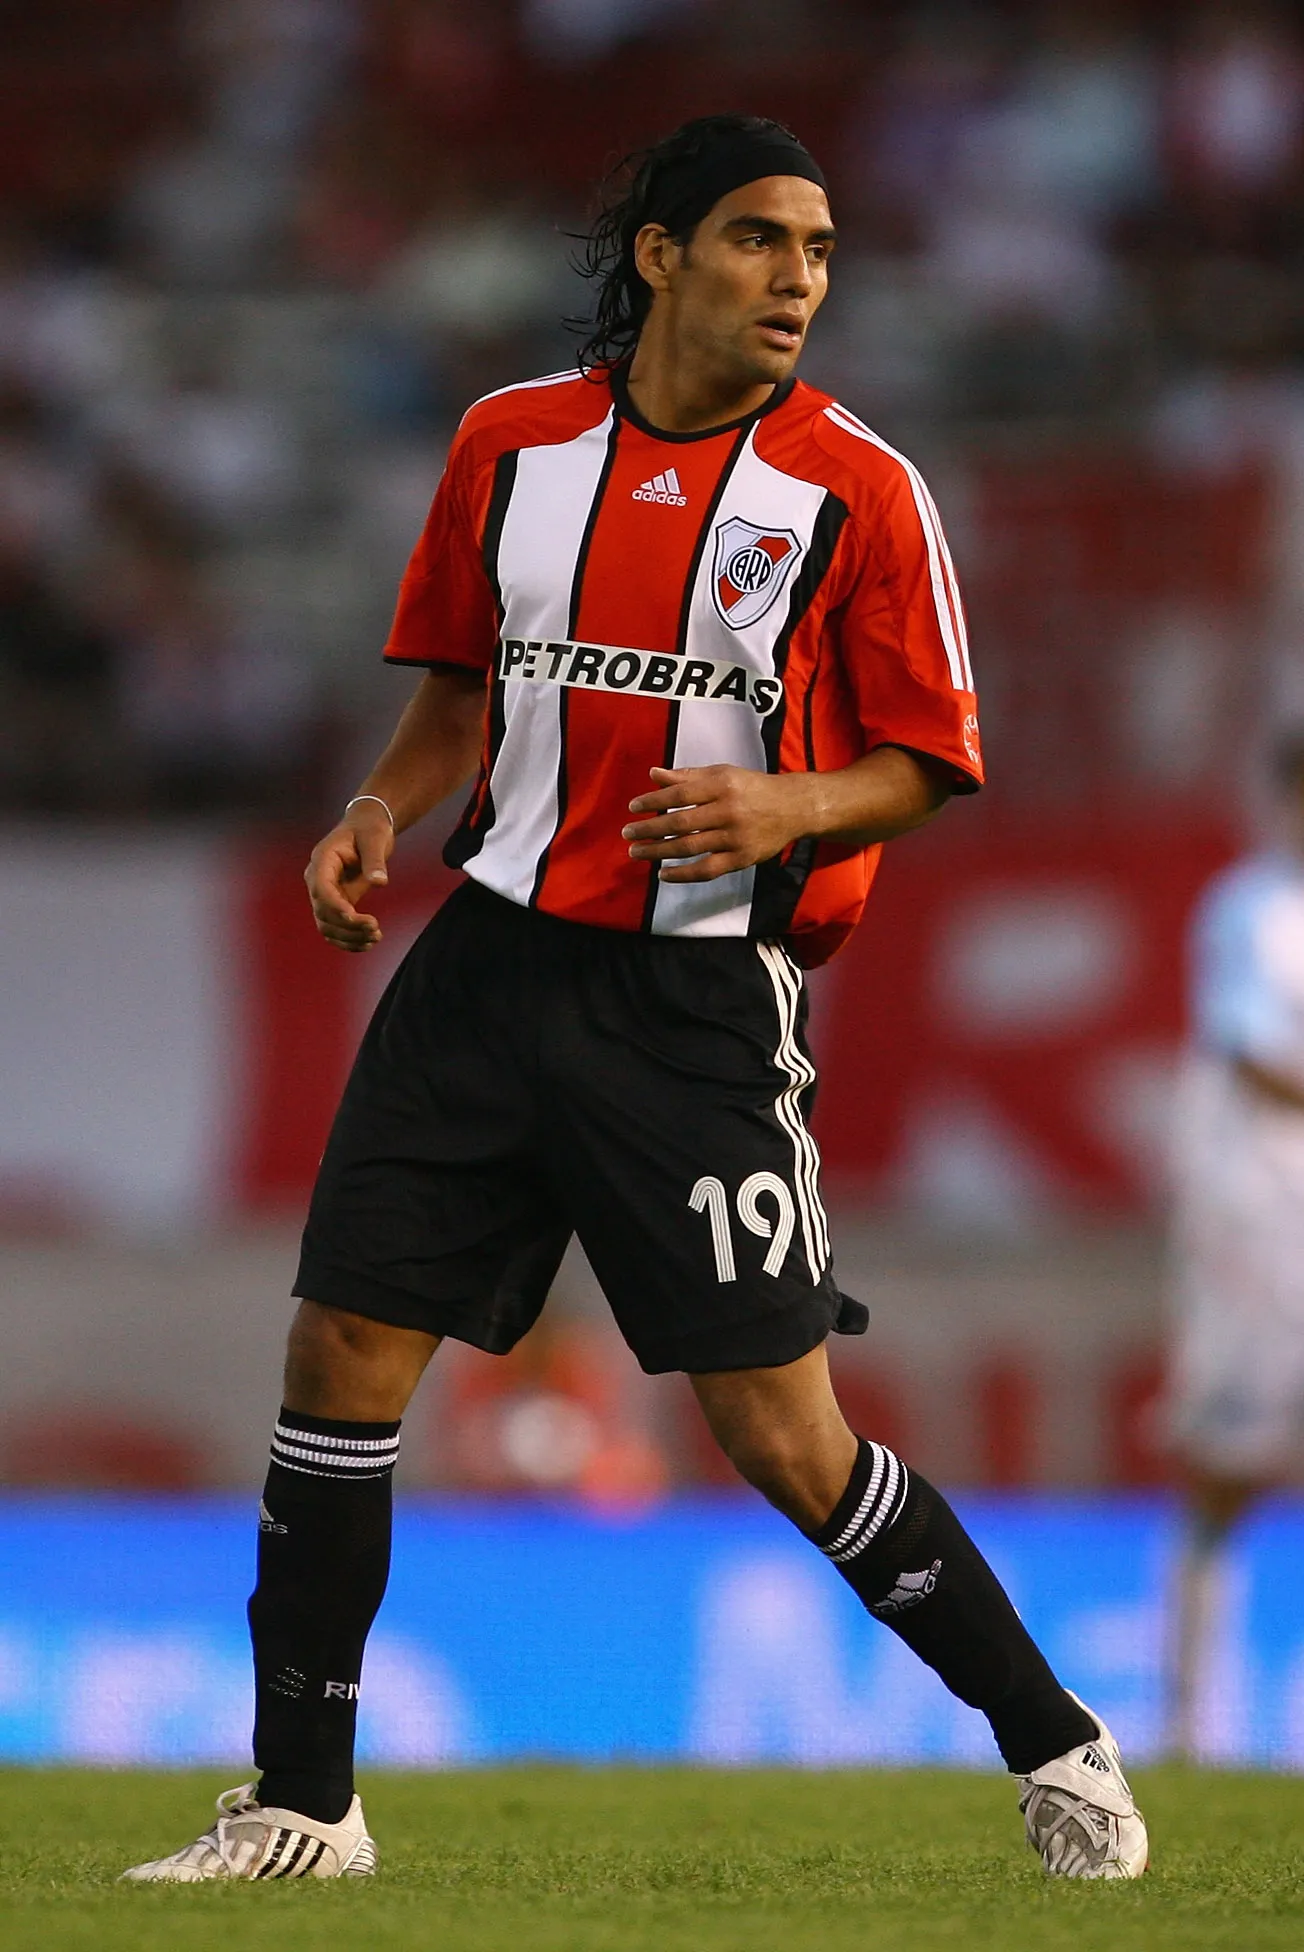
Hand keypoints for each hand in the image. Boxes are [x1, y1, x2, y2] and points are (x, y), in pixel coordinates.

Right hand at [304, 809, 393, 950]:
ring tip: (375, 938)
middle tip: (376, 930)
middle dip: (347, 926)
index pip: (321, 889)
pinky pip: (335, 927)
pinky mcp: (336, 903)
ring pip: (327, 925)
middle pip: (323, 912)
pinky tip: (368, 944)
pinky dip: (348, 940)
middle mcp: (318, 879)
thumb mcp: (375, 839)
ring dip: (348, 937)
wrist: (367, 828)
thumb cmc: (369, 829)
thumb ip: (375, 860)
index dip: (335, 905)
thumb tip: (380, 882)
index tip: (355, 917)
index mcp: (323, 860)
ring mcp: (325, 893)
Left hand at [623, 765, 813, 882]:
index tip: (633, 807)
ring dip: (658, 851)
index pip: (679, 793)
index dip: (653, 801)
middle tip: (627, 833)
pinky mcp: (741, 858)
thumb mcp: (722, 774)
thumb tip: (654, 774)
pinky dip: (683, 874)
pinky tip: (663, 874)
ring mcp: (735, 837)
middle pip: (680, 822)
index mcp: (721, 785)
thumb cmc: (752, 788)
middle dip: (650, 828)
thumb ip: (687, 776)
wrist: (793, 808)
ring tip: (637, 852)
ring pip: (689, 847)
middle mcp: (728, 810)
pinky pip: (706, 870)